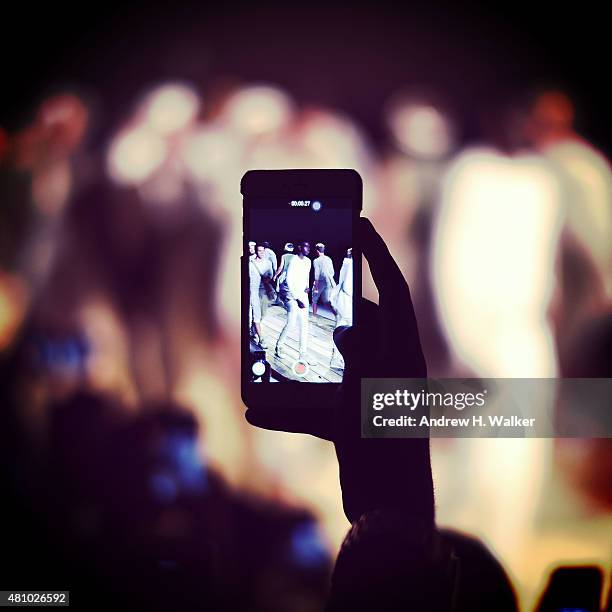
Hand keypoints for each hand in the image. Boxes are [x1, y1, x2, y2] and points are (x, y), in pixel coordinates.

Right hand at [245, 218, 432, 521]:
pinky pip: (317, 402)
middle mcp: (388, 369)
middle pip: (356, 323)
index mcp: (402, 354)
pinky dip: (290, 406)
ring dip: (301, 361)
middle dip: (327, 308)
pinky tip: (258, 409)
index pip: (393, 290)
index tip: (360, 224)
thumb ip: (358, 356)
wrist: (390, 512)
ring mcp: (368, 395)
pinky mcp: (351, 420)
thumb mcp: (368, 393)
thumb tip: (343, 330)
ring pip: (331, 362)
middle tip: (299, 287)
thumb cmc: (385, 451)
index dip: (377, 255)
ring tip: (272, 346)